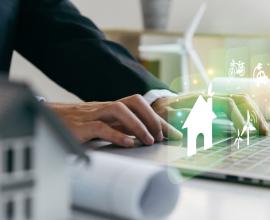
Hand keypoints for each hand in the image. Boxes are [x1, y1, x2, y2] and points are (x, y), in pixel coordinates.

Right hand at [48, 94, 182, 146]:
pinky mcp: (81, 127)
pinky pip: (101, 127)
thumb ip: (123, 127)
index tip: (175, 134)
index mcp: (114, 107)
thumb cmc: (82, 123)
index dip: (160, 119)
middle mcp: (106, 107)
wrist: (50, 119)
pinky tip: (129, 144)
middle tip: (162, 136)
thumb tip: (146, 136)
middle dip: (152, 117)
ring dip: (138, 125)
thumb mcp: (106, 123)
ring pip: (119, 110)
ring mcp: (93, 115)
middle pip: (134, 101)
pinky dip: (117, 135)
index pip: (141, 106)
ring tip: (149, 141)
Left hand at [152, 93, 268, 135]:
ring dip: (254, 114)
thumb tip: (197, 124)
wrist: (158, 105)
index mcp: (201, 99)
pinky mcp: (216, 107)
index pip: (227, 103)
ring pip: (242, 101)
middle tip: (264, 132)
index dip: (238, 117)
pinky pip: (237, 107)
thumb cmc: (161, 112)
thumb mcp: (165, 115)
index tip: (244, 133)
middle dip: (254, 114)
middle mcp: (211, 97)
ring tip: (264, 131)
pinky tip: (254, 127)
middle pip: (240, 98)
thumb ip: (178, 117)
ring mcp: (215, 100)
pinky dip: (248, 115)